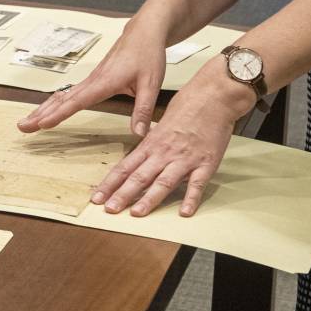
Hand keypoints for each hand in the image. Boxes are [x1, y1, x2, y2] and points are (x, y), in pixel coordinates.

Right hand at [17, 17, 168, 136]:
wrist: (143, 33)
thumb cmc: (147, 55)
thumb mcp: (151, 84)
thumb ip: (143, 110)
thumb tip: (138, 134)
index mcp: (104, 82)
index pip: (77, 101)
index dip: (59, 114)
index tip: (43, 124)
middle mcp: (92, 80)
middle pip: (61, 99)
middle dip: (40, 113)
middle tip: (22, 126)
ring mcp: (90, 79)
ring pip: (61, 96)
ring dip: (43, 108)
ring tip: (27, 122)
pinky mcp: (92, 79)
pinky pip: (68, 93)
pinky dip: (54, 103)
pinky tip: (47, 109)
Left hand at [90, 60, 255, 217]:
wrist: (212, 97)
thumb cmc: (187, 107)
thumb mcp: (160, 126)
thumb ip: (150, 145)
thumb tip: (139, 157)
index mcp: (151, 144)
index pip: (125, 167)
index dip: (110, 183)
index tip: (98, 197)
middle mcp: (164, 153)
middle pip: (139, 177)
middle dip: (122, 195)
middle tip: (109, 209)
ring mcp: (184, 159)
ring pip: (163, 182)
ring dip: (149, 199)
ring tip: (137, 213)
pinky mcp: (206, 163)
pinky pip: (197, 184)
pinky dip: (191, 199)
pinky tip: (185, 212)